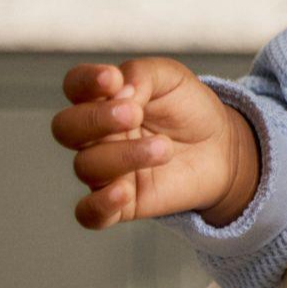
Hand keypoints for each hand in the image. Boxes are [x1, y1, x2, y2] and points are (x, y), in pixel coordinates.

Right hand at [51, 57, 259, 229]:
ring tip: (164, 147)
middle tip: (135, 114)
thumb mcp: (173, 78)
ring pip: (86, 166)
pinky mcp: (118, 203)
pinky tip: (124, 192)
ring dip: (124, 155)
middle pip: (66, 127)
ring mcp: (104, 170)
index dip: (84, 81)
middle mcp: (95, 135)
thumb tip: (119, 90)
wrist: (220, 147)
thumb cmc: (188, 110)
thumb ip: (142, 75)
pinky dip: (100, 204)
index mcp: (104, 99)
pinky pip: (90, 212)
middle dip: (96, 119)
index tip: (112, 79)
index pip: (75, 86)